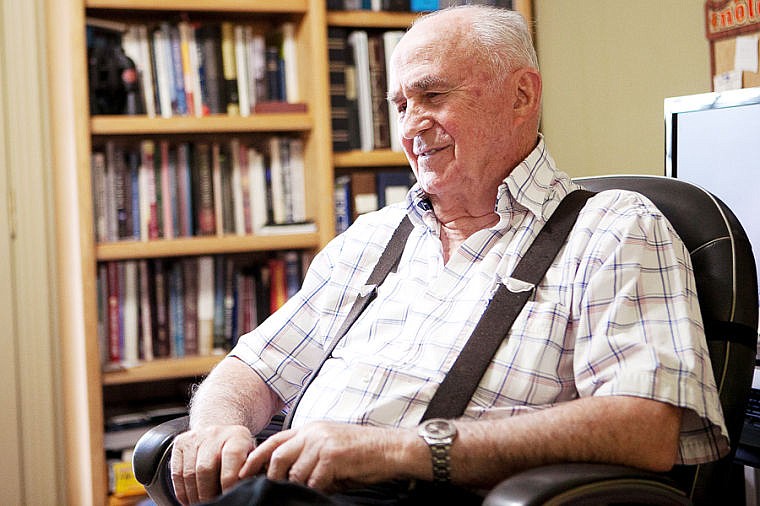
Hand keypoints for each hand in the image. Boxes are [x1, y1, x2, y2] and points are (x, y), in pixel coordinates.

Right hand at [170, 424, 254, 504]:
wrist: (221, 431)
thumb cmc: (238, 450)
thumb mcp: (250, 455)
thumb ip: (249, 470)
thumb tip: (246, 487)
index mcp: (237, 436)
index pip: (231, 457)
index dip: (229, 481)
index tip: (228, 496)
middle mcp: (215, 434)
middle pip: (205, 468)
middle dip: (207, 493)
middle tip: (211, 504)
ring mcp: (195, 437)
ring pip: (189, 473)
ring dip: (194, 495)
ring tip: (200, 504)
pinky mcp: (180, 443)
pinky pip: (177, 473)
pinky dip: (182, 491)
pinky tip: (188, 500)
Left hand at [238, 421, 415, 493]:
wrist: (391, 449)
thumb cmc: (362, 454)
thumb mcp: (331, 448)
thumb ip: (309, 456)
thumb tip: (287, 478)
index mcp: (311, 428)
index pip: (275, 440)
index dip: (256, 457)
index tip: (242, 472)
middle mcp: (314, 432)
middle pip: (278, 455)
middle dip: (269, 476)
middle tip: (267, 491)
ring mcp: (323, 443)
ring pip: (294, 471)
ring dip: (296, 486)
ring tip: (302, 494)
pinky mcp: (334, 456)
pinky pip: (313, 480)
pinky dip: (314, 490)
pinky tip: (323, 492)